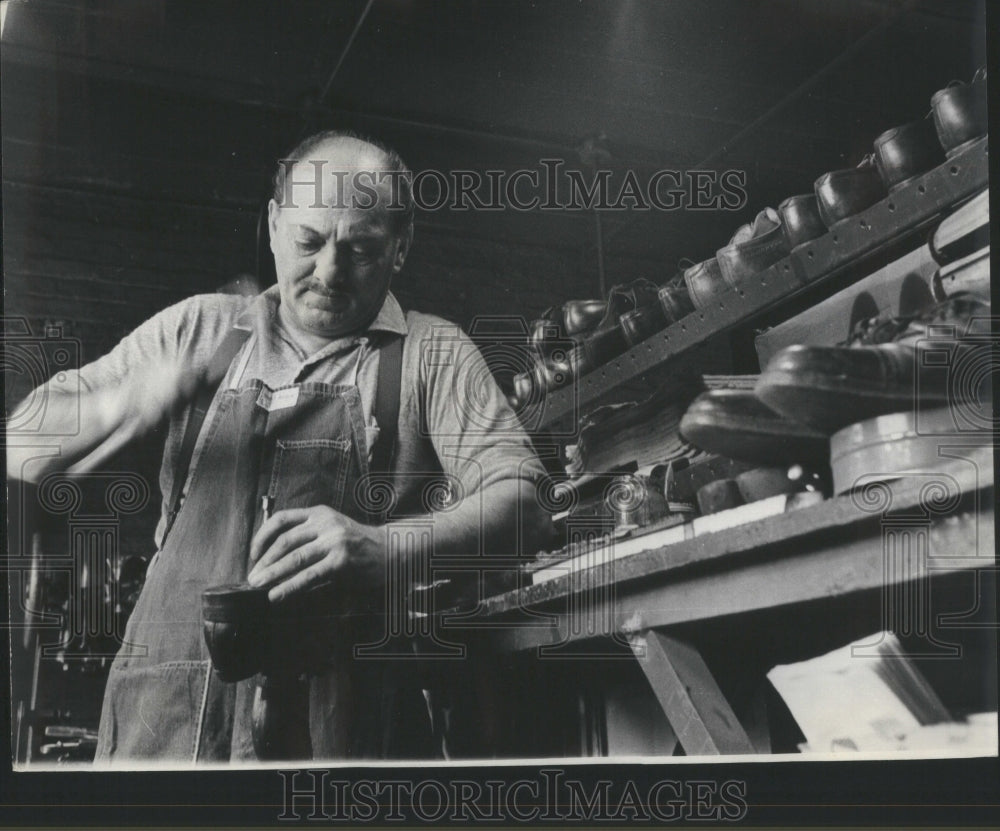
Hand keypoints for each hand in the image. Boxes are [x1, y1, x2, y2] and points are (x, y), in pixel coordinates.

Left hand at [246, 505, 381, 601]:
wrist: (392, 550)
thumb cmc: (359, 545)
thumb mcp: (332, 531)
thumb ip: (307, 540)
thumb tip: (275, 562)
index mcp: (319, 514)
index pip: (281, 519)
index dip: (262, 537)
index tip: (253, 554)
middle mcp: (325, 523)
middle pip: (285, 540)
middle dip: (264, 561)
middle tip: (252, 577)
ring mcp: (334, 541)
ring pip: (294, 557)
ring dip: (272, 573)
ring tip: (258, 585)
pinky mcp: (341, 561)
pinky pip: (310, 575)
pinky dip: (289, 586)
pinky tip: (277, 595)